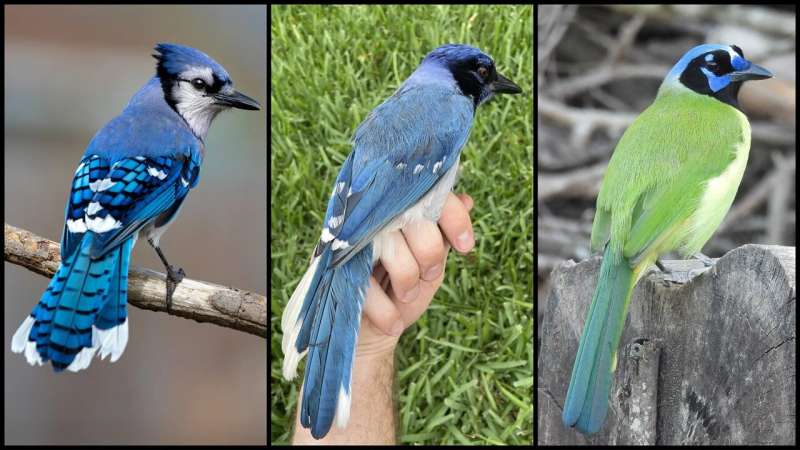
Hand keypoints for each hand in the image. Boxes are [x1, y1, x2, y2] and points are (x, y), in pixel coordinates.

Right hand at [356, 192, 474, 357]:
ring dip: (407, 280)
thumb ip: (442, 239)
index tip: (465, 246)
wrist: (369, 336)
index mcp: (397, 213)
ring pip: (392, 247)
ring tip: (405, 296)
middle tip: (427, 275)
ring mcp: (351, 244)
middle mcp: (372, 219)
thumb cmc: (400, 295)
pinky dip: (387, 311)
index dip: (453, 216)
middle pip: (412, 218)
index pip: (428, 194)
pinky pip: (368, 284)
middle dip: (429, 253)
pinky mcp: (335, 271)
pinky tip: (393, 324)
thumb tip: (468, 200)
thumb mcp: (430, 268)